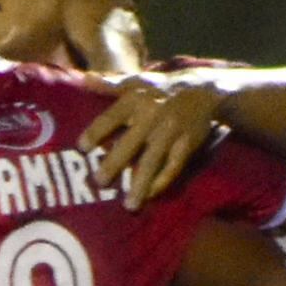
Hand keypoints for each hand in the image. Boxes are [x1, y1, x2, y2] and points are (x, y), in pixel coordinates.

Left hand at [84, 73, 223, 209]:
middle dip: (114, 164)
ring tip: (129, 205)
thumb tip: (84, 79)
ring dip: (140, 184)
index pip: (111, 117)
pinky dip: (162, 182)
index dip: (96, 132)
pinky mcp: (187, 143)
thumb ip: (110, 84)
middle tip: (99, 182)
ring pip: (152, 161)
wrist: (203, 88)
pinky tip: (150, 195)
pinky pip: (173, 167)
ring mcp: (170, 131)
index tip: (82, 147)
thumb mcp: (137, 81)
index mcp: (136, 99)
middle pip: (130, 144)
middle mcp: (152, 115)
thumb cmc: (161, 88)